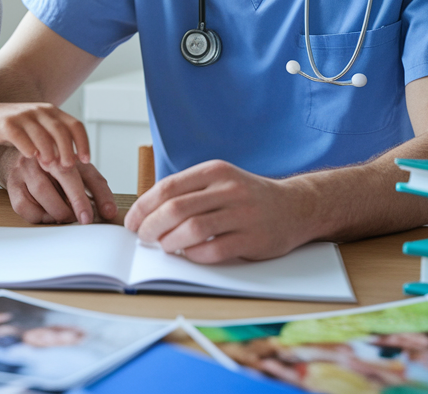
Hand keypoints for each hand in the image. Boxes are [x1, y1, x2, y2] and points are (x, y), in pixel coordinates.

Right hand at [0, 102, 89, 168]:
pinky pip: (19, 135)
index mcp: (52, 113)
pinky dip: (27, 146)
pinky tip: (30, 157)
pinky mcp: (6, 123)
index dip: (83, 143)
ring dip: (48, 150)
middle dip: (67, 149)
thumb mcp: (40, 131)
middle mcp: (40, 111)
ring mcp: (23, 116)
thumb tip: (76, 164)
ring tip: (50, 166)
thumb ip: (56, 142)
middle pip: (60, 129)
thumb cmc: (17, 129)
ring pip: (41, 133)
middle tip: (69, 167)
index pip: (75, 125)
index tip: (87, 160)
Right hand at [0, 146, 116, 225]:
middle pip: (65, 175)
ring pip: (43, 192)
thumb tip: (110, 212)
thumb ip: (96, 188)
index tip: (107, 212)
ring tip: (66, 216)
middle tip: (85, 219)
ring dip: (58, 211)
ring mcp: (27, 168)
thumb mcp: (79, 170)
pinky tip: (46, 215)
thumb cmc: (54, 166)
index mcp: (69, 151)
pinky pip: (24, 206)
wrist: (18, 156)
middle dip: (78, 201)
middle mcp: (47, 154)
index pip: (88, 172)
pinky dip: (38, 216)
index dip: (100, 193)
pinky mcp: (12, 183)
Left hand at [123, 159, 320, 262]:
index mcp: (215, 171)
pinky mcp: (253, 239)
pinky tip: (189, 255)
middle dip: (151, 227)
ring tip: (163, 248)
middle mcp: (229, 189)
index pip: (168, 187)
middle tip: (143, 238)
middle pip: (176, 209)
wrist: (296, 207)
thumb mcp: (220, 181)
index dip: (144, 207)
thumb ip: (189, 192)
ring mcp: (243, 214)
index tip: (132, 222)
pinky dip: (194, 256)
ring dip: (169, 243)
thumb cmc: (248, 197)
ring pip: (192, 230)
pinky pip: (214, 250)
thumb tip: (147, 213)